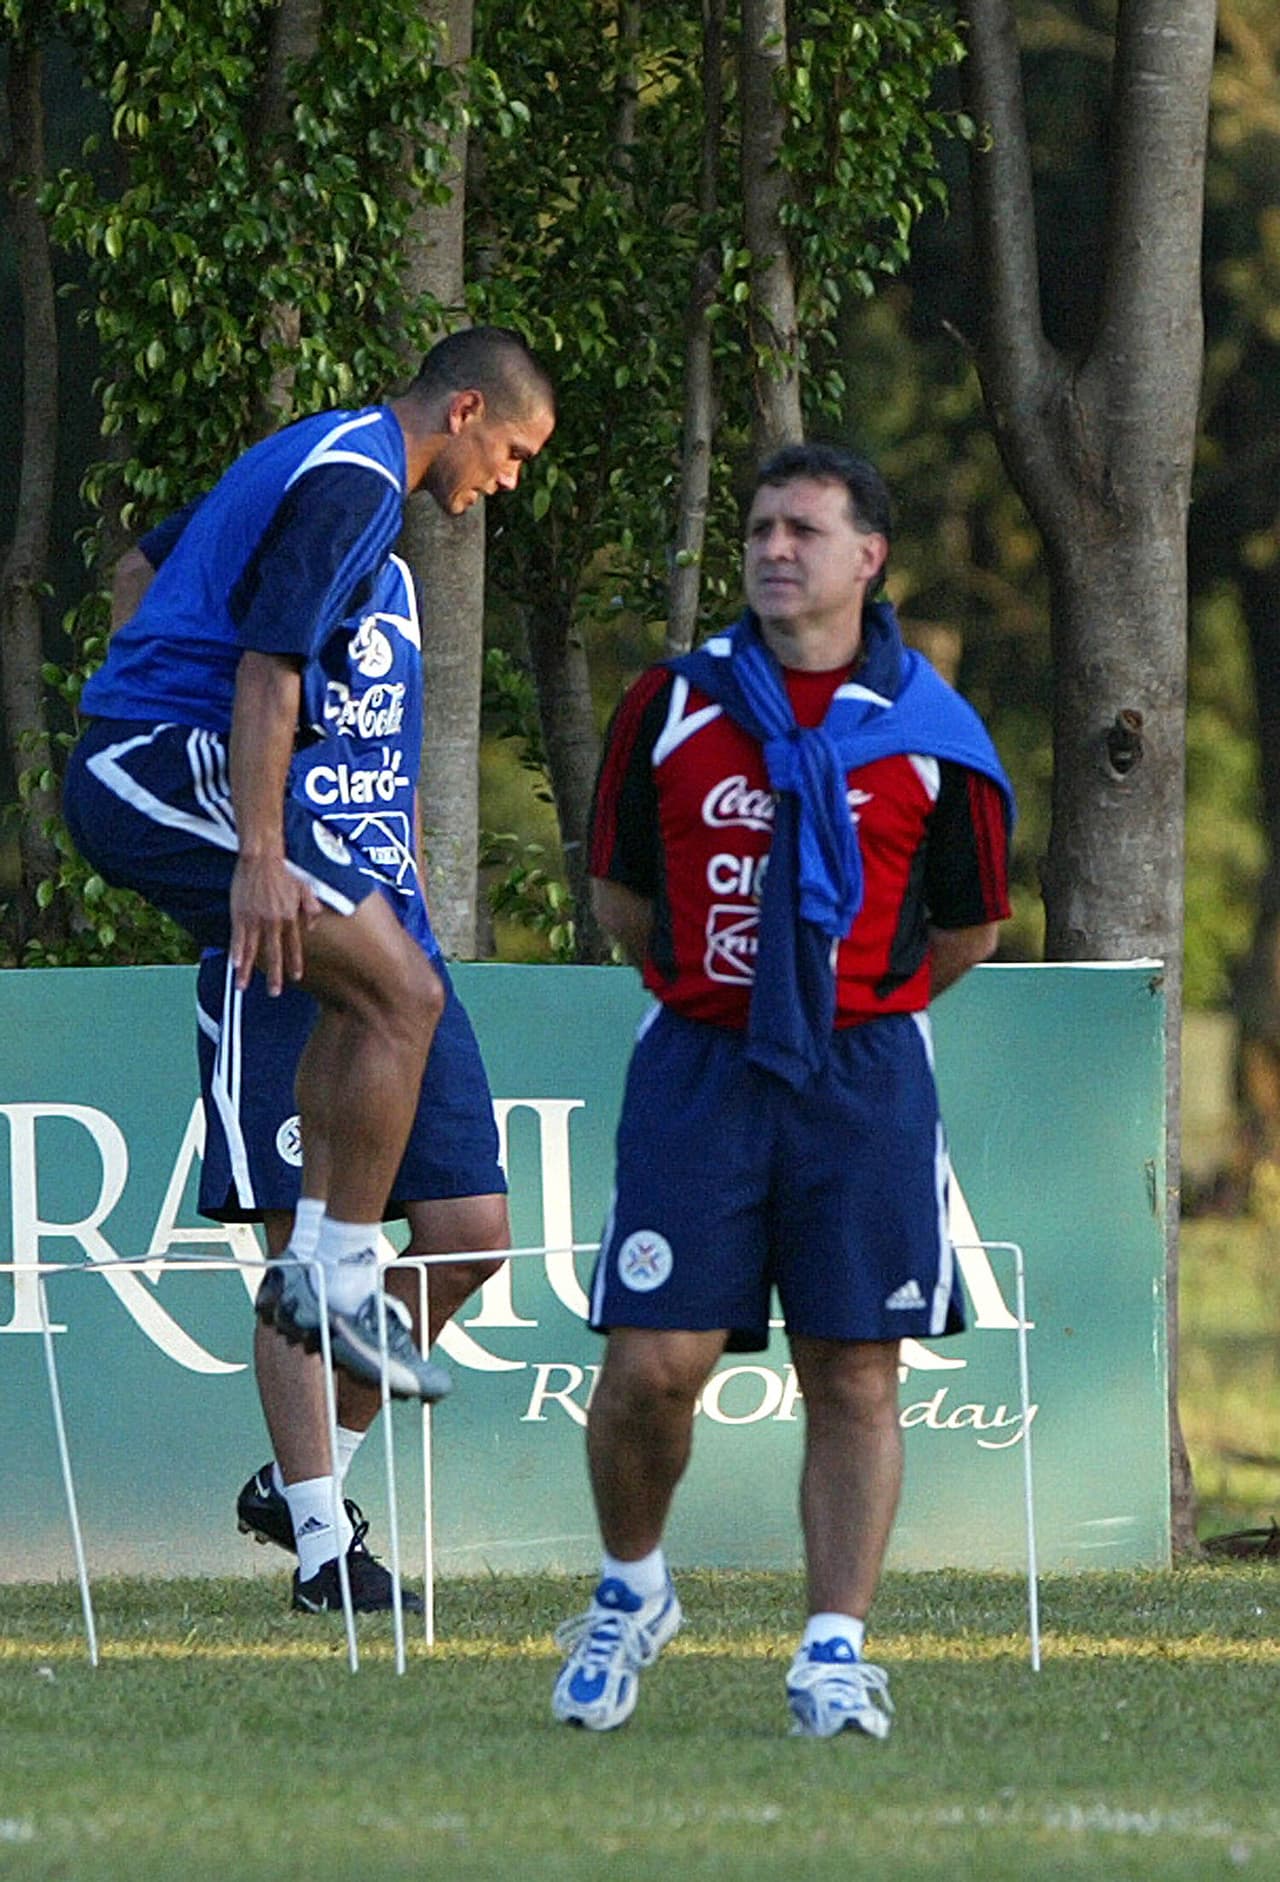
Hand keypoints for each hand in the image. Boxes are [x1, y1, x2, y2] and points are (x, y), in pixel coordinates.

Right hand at [229, 854, 322, 994]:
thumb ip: (312, 909)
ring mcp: (256, 919)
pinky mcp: (240, 914)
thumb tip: (313, 927)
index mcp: (291, 917)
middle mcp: (274, 921)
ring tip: (243, 987)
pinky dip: (236, 952)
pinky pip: (238, 938)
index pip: (294, 945)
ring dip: (248, 970)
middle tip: (274, 993)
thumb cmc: (283, 871)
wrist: (262, 858)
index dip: (294, 962)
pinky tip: (234, 965)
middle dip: (275, 975)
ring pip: (253, 950)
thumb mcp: (305, 889)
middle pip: (274, 953)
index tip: (296, 977)